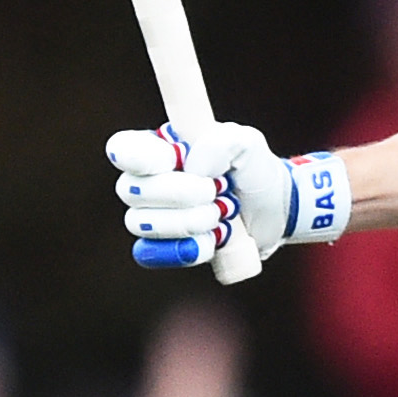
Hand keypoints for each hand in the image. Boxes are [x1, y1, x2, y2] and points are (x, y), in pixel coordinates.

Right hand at [106, 123, 350, 269]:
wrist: (275, 209)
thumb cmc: (254, 169)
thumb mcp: (248, 144)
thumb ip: (222, 142)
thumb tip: (193, 167)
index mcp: (160, 148)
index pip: (122, 148)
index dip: (139, 157)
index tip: (173, 159)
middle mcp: (146, 181)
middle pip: (132, 190)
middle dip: (181, 192)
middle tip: (218, 189)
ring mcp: (151, 217)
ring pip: (141, 223)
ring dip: (190, 220)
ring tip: (223, 212)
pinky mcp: (163, 247)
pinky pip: (150, 254)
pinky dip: (185, 249)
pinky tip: (212, 240)